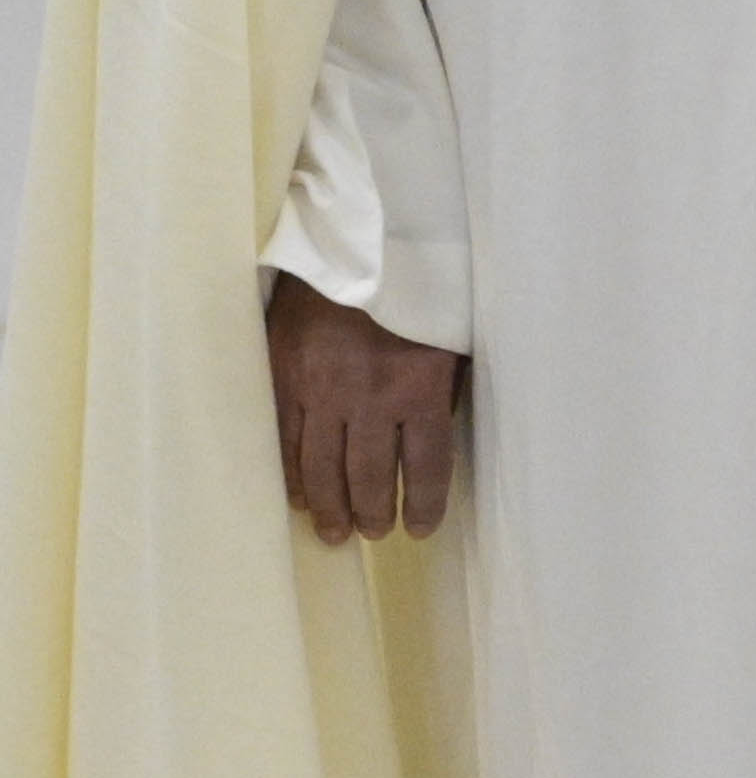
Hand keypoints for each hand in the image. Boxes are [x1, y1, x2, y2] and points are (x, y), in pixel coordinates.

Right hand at [265, 277, 465, 545]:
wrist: (350, 244)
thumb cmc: (414, 290)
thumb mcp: (451, 338)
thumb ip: (441, 390)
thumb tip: (430, 442)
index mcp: (419, 386)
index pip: (426, 465)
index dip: (424, 504)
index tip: (422, 528)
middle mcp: (369, 397)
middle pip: (369, 475)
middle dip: (373, 512)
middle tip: (374, 533)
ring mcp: (320, 390)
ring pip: (322, 467)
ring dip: (330, 506)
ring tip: (337, 531)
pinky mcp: (282, 377)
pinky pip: (284, 440)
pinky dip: (291, 475)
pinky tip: (300, 498)